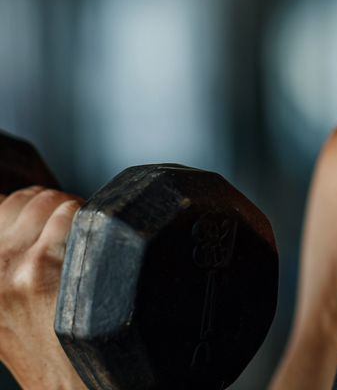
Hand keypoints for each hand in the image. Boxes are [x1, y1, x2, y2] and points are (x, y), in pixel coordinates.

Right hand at [0, 187, 86, 389]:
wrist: (67, 384)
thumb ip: (6, 254)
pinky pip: (76, 215)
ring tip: (82, 252)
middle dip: (55, 209)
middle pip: (29, 198)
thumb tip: (13, 204)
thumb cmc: (44, 345)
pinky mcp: (44, 268)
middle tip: (68, 241)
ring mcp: (12, 267)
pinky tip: (94, 259)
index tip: (45, 225)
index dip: (30, 208)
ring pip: (55, 201)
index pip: (2, 203)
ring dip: (76, 217)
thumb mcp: (5, 305)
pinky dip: (94, 226)